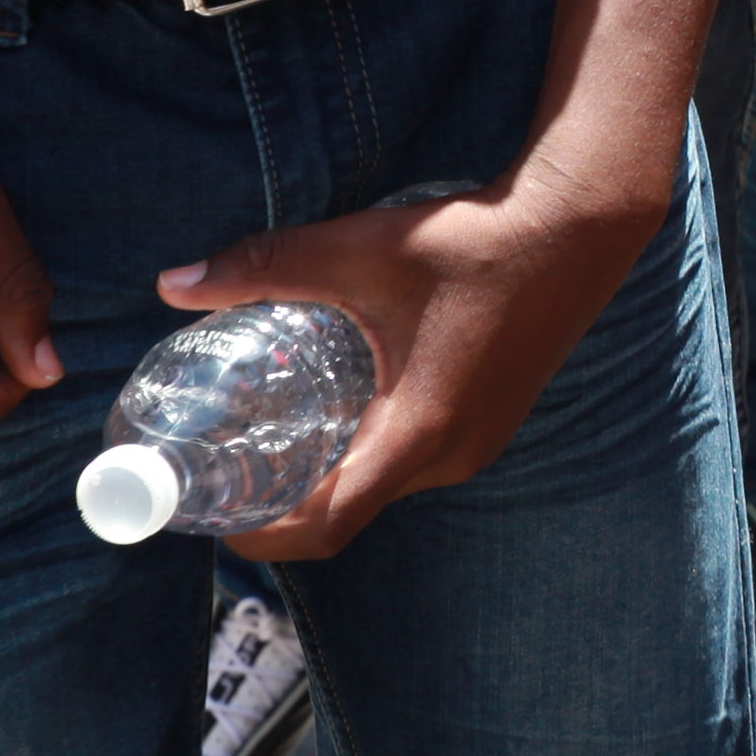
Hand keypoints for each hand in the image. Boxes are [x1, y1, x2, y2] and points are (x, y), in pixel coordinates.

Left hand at [160, 181, 662, 560]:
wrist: (583, 220)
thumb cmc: (475, 238)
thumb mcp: (361, 250)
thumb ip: (265, 265)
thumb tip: (173, 284)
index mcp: (420, 430)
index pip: (326, 524)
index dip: (259, 536)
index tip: (207, 515)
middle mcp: (454, 454)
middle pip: (350, 511)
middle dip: (282, 504)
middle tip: (225, 465)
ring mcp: (481, 441)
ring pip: (385, 486)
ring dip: (330, 477)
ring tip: (275, 435)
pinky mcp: (494, 419)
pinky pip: (417, 462)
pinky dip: (370, 454)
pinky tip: (345, 405)